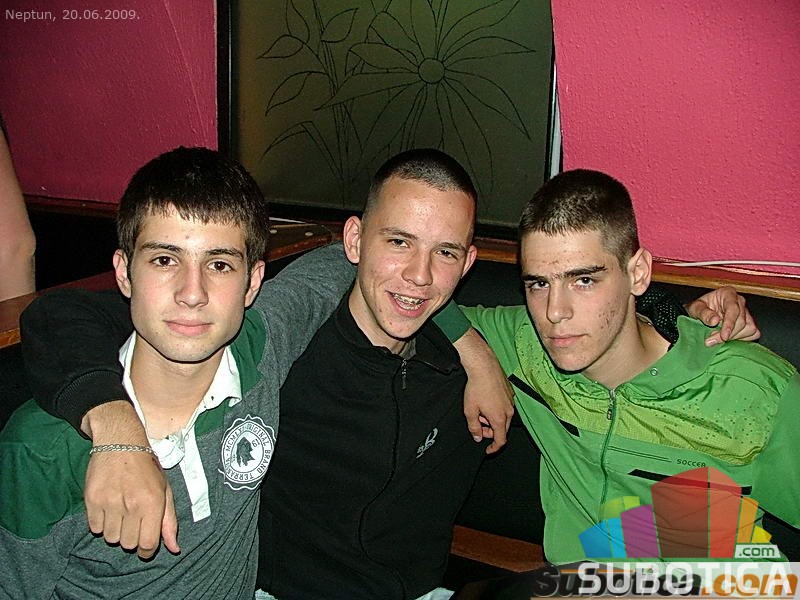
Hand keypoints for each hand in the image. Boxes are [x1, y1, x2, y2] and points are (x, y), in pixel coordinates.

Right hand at [83, 401, 178, 558]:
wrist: (120, 442)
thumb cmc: (146, 467)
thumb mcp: (165, 490)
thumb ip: (169, 521)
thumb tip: (174, 548)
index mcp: (153, 502)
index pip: (148, 544)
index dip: (147, 550)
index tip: (145, 546)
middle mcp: (131, 504)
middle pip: (128, 544)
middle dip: (132, 537)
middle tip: (133, 520)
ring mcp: (110, 502)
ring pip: (110, 538)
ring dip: (116, 530)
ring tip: (121, 511)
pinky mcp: (91, 500)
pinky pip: (94, 528)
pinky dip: (101, 522)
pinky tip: (108, 506)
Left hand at [453, 328, 514, 453]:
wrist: (484, 366)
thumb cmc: (476, 387)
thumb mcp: (470, 411)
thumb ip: (474, 427)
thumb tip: (477, 437)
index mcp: (500, 419)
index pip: (501, 440)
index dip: (494, 448)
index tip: (487, 449)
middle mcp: (509, 411)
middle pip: (502, 429)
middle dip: (490, 430)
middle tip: (478, 423)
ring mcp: (511, 401)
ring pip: (503, 417)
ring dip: (492, 418)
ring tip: (480, 409)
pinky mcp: (510, 392)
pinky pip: (504, 406)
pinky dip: (496, 408)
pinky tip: (485, 400)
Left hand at [685, 286, 760, 345]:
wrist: (701, 314)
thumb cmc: (699, 308)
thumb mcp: (695, 308)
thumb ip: (703, 313)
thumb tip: (715, 321)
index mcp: (728, 293)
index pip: (733, 309)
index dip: (729, 324)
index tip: (724, 336)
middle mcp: (739, 301)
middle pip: (741, 321)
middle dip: (727, 335)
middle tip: (711, 341)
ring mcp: (747, 312)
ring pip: (749, 328)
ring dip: (733, 337)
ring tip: (718, 338)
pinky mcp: (750, 323)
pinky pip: (753, 333)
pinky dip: (742, 339)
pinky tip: (729, 338)